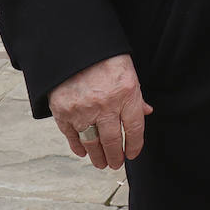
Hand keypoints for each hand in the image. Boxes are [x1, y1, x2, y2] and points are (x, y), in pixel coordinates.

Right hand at [48, 54, 152, 169]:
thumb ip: (135, 95)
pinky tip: (84, 152)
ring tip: (102, 163)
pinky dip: (78, 146)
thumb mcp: (128, 72)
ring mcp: (83, 110)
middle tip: (116, 164)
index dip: (135, 145)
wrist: (74, 46)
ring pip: (92, 142)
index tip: (133, 154)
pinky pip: (72, 136)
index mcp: (126, 93)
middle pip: (113, 140)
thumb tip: (146, 113)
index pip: (135, 128)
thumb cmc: (106, 58)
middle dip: (116, 156)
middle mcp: (105, 105)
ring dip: (98, 156)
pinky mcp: (63, 112)